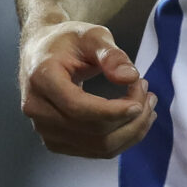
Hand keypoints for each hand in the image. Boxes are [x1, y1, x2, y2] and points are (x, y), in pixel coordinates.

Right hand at [20, 20, 157, 158]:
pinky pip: (96, 150)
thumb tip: (129, 77)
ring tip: (148, 105)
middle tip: (148, 95)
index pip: (78, 108)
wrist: (42, 53)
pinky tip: (134, 119)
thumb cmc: (67, 41)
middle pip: (92, 132)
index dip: (113, 111)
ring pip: (98, 147)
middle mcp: (38, 109)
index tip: (141, 102)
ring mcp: (45, 130)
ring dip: (131, 131)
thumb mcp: (91, 35)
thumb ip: (111, 54)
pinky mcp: (56, 142)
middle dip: (129, 119)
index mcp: (42, 79)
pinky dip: (122, 139)